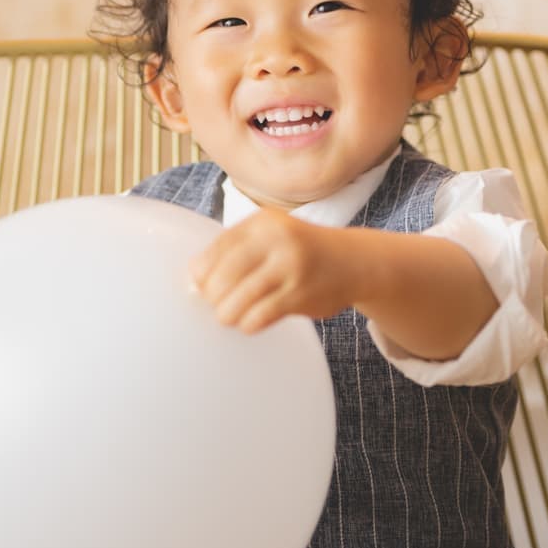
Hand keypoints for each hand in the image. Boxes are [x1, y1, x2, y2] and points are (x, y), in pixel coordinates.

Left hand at [188, 209, 359, 333]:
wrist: (354, 261)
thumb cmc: (301, 252)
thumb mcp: (270, 236)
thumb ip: (235, 252)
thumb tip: (194, 281)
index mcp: (261, 223)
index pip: (215, 252)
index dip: (201, 275)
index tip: (201, 288)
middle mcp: (275, 240)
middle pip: (222, 278)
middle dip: (213, 298)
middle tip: (218, 306)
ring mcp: (290, 267)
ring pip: (238, 300)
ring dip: (227, 315)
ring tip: (230, 317)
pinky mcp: (301, 294)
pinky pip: (259, 316)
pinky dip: (248, 324)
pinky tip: (251, 322)